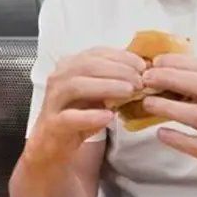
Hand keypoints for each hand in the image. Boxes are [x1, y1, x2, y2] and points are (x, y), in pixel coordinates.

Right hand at [26, 48, 144, 163]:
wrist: (53, 142)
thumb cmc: (79, 114)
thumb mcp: (98, 93)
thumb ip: (115, 81)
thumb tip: (143, 72)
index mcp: (70, 65)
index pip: (97, 53)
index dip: (122, 57)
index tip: (143, 66)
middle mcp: (59, 77)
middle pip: (87, 65)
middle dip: (118, 71)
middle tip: (140, 81)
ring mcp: (53, 100)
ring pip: (76, 86)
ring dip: (106, 87)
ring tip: (129, 92)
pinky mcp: (53, 123)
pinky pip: (70, 117)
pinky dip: (90, 116)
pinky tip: (109, 116)